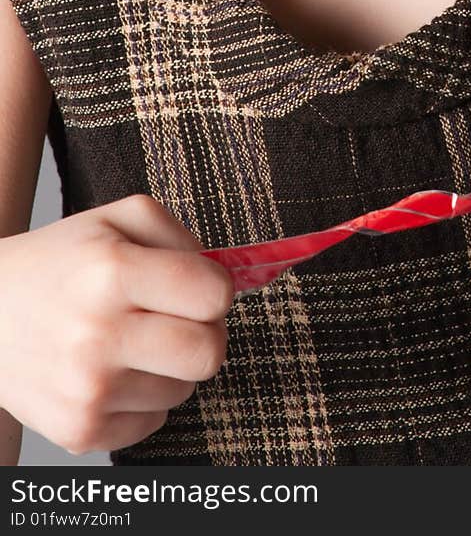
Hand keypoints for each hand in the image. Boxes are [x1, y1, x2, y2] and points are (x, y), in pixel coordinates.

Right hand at [0, 195, 234, 455]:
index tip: (196, 285)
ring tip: (131, 340)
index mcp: (112, 273)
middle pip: (210, 354)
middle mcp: (98, 336)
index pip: (214, 296)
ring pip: (184, 390)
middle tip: (178, 319)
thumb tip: (229, 279)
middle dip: (206, 333)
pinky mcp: (79, 431)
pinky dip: (143, 398)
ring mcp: (87, 391)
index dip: (216, 289)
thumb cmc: (63, 261)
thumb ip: (184, 237)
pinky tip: (111, 371)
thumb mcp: (119, 218)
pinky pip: (154, 422)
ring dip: (170, 366)